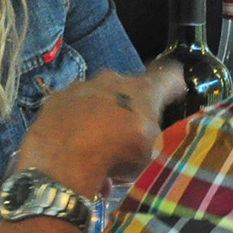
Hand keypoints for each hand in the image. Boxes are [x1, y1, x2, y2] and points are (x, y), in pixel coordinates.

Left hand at [11, 70, 167, 198]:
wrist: (63, 156)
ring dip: (102, 117)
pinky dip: (77, 124)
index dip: (174, 84)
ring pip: (99, 99)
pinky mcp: (56, 98)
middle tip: (129, 135)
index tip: (176, 90)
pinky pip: (73, 109)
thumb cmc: (117, 153)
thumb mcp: (152, 153)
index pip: (168, 76)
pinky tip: (75, 148)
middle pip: (129, 89)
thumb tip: (148, 136)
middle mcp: (113, 81)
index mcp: (143, 91)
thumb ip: (156, 138)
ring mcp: (82, 87)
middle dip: (131, 108)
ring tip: (99, 148)